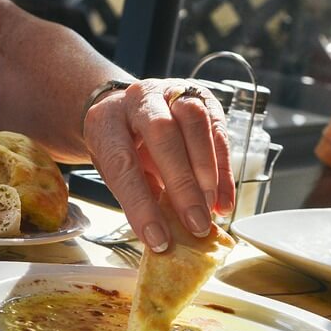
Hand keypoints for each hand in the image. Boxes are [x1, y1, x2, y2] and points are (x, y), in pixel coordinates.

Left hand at [83, 78, 234, 251]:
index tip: (157, 238)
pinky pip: (218, 132)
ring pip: (196, 123)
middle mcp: (139, 99)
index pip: (122, 163)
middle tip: (195, 224)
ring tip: (210, 210)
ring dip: (207, 173)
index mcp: (107, 120)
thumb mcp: (115, 171)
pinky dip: (224, 171)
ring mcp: (172, 92)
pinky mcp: (202, 99)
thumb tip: (167, 232)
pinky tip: (223, 201)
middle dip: (182, 184)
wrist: (127, 110)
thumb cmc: (120, 146)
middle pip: (163, 135)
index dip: (141, 204)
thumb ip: (139, 194)